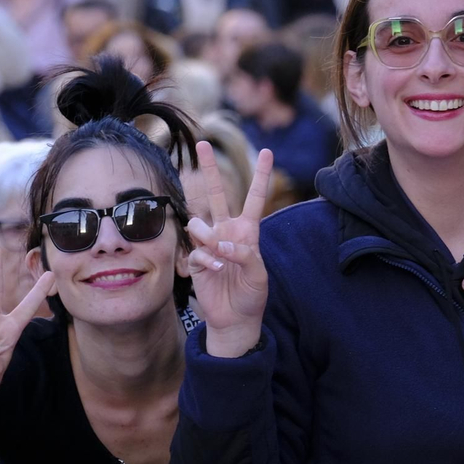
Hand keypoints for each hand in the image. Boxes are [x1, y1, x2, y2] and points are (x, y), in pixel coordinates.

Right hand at [184, 141, 274, 357]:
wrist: (234, 320)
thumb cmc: (252, 296)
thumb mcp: (259, 276)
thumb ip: (246, 256)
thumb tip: (224, 244)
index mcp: (248, 232)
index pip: (255, 198)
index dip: (261, 176)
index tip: (267, 151)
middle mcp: (227, 232)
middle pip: (217, 194)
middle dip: (208, 169)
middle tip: (202, 143)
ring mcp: (209, 244)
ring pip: (199, 223)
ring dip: (208, 237)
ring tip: (220, 256)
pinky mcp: (196, 260)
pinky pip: (195, 251)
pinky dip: (206, 260)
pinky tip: (216, 271)